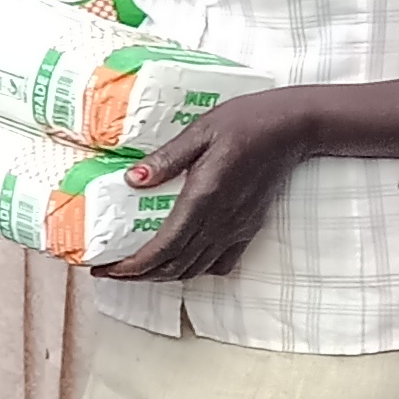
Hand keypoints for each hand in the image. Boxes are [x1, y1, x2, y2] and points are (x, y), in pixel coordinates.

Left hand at [98, 88, 312, 281]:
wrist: (292, 129)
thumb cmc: (245, 122)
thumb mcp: (199, 131)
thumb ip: (166, 159)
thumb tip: (132, 179)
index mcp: (203, 199)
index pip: (163, 249)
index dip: (132, 266)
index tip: (106, 269)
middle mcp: (220, 222)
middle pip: (175, 266)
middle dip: (138, 275)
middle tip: (110, 270)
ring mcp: (237, 229)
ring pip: (196, 269)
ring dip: (163, 275)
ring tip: (137, 268)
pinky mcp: (249, 228)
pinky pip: (220, 263)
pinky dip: (195, 270)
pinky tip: (181, 259)